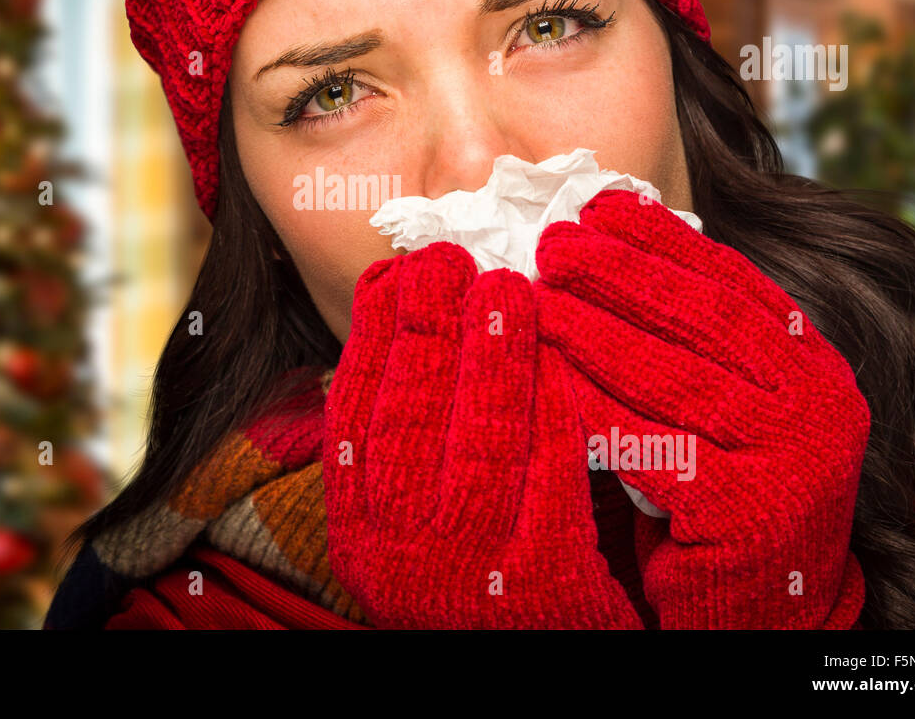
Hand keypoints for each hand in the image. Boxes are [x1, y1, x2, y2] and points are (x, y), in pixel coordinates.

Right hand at [322, 241, 643, 628]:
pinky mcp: (541, 583)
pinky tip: (562, 356)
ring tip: (506, 286)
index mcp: (357, 534)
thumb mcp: (413, 522)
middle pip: (406, 419)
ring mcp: (467, 574)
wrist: (529, 656)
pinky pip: (548, 476)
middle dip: (426, 326)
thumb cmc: (472, 578)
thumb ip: (405, 444)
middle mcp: (396, 557)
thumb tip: (403, 323)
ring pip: (476, 440)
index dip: (371, 336)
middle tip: (449, 258)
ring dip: (490, 353)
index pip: (352, 417)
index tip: (393, 272)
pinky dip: (553, 407)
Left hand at [533, 189, 869, 627]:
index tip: (601, 204)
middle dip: (622, 272)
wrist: (761, 607)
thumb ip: (691, 344)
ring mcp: (795, 458)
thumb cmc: (721, 495)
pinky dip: (596, 410)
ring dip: (596, 333)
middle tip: (553, 242)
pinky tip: (549, 381)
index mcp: (812, 366)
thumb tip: (607, 253)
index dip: (665, 240)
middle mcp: (819, 404)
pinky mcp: (752, 511)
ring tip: (534, 299)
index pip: (733, 283)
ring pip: (676, 378)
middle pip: (706, 318)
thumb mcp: (724, 408)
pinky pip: (654, 448)